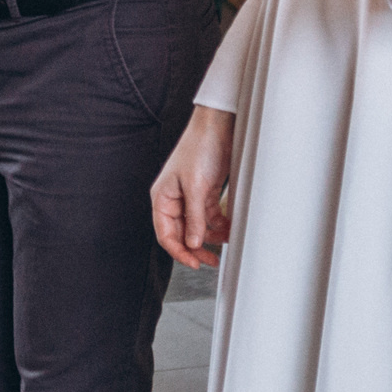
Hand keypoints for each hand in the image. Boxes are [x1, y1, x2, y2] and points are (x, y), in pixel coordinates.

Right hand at [150, 105, 234, 267]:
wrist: (217, 128)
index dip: (178, 251)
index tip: (194, 263)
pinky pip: (211, 218)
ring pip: (197, 228)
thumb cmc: (198, 149)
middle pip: (182, 233)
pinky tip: (229, 231)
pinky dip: (219, 226)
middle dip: (195, 248)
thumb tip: (193, 243)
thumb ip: (194, 218)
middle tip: (210, 261)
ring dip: (210, 239)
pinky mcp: (206, 194)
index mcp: (163, 198)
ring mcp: (191, 198)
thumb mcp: (195, 186)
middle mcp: (175, 200)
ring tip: (223, 247)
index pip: (165, 233)